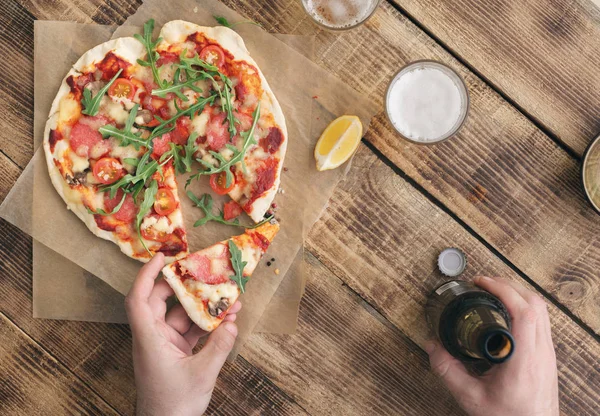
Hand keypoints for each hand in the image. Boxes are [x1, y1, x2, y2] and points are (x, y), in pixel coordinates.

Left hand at [125, 253, 240, 415]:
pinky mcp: (175, 352)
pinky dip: (206, 324)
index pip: (139, 299)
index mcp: (149, 339)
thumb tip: (232, 324)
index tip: (161, 257)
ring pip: (181, 315)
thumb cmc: (173, 404)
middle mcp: (153, 337)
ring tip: (228, 299)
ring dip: (203, 307)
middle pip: (162, 301)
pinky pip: (190, 330)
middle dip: (183, 285)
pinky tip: (226, 320)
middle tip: (204, 272)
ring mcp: (164, 344)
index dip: (146, 275)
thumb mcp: (201, 374)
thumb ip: (218, 346)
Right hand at [425, 276, 558, 415]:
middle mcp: (541, 352)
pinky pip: (542, 320)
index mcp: (524, 360)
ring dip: (518, 293)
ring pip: (542, 310)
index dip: (503, 290)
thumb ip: (448, 371)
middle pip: (535, 304)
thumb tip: (432, 347)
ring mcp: (548, 353)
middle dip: (508, 285)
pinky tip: (508, 310)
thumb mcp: (471, 397)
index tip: (483, 283)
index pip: (524, 312)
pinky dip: (525, 306)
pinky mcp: (548, 356)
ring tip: (495, 290)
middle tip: (485, 282)